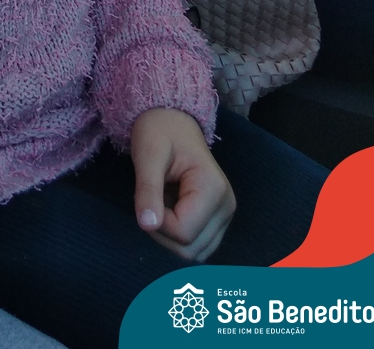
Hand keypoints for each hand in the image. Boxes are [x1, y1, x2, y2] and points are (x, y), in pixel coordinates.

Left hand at [131, 107, 235, 261]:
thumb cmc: (158, 131)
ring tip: (161, 203)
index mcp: (214, 189)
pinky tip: (169, 210)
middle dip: (162, 232)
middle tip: (150, 200)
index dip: (157, 223)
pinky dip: (176, 235)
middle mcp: (227, 207)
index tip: (146, 196)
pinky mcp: (217, 220)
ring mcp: (225, 216)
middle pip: (190, 249)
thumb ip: (148, 190)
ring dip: (168, 236)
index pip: (184, 233)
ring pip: (193, 253)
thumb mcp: (147, 155)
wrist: (171, 120)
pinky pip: (195, 245)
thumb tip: (146, 225)